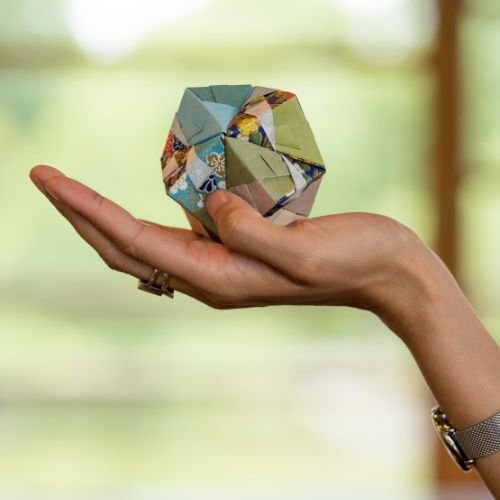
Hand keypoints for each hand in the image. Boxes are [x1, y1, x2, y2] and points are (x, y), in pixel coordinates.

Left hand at [29, 165, 423, 315]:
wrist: (383, 272)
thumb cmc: (352, 261)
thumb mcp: (301, 249)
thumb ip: (247, 228)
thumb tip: (206, 202)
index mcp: (220, 280)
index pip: (135, 243)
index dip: (88, 211)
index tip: (49, 180)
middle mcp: (212, 276)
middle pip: (127, 248)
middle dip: (83, 214)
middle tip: (45, 179)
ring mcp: (224, 263)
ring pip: (155, 235)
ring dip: (127, 210)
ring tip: (112, 185)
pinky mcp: (239, 246)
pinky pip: (189, 224)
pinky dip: (172, 199)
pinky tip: (177, 179)